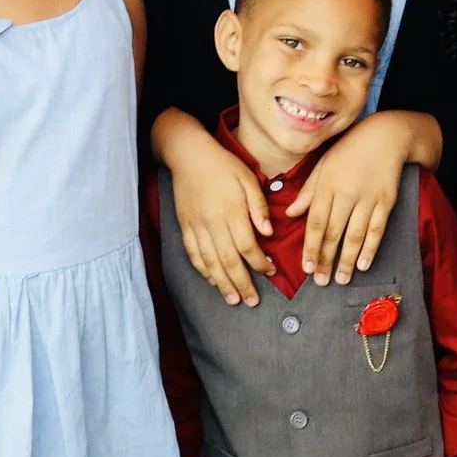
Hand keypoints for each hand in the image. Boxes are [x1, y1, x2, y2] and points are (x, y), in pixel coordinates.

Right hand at [167, 130, 273, 306]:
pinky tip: (212, 280)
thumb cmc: (223, 164)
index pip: (248, 246)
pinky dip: (203, 270)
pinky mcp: (185, 226)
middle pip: (229, 260)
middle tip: (252, 301)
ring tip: (233, 299)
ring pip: (210, 262)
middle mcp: (213, 223)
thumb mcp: (248, 178)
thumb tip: (268, 232)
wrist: (188, 155)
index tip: (271, 271)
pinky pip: (193, 253)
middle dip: (242, 283)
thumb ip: (258, 206)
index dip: (260, 263)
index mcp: (232, 211)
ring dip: (222, 283)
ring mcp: (196, 226)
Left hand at [287, 113, 411, 283]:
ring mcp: (368, 198)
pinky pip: (377, 229)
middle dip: (326, 259)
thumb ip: (308, 191)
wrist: (385, 136)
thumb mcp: (323, 164)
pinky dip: (370, 248)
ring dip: (347, 259)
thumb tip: (290, 213)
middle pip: (334, 232)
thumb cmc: (349, 150)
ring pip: (355, 235)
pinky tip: (363, 264)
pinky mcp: (386, 201)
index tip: (307, 267)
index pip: (316, 222)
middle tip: (321, 281)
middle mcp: (346, 193)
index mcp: (327, 184)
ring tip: (341, 279)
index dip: (311, 246)